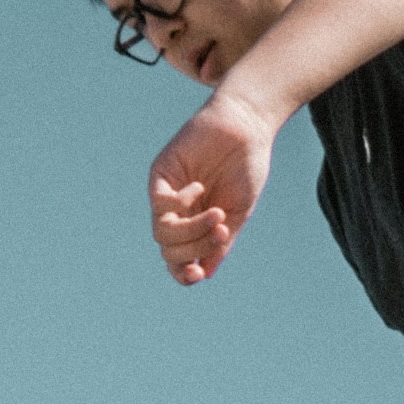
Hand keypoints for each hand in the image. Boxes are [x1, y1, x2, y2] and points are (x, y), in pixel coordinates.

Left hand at [149, 92, 276, 284]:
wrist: (245, 129)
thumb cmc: (245, 168)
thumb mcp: (237, 213)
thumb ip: (219, 243)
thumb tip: (202, 274)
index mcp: (196, 226)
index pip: (178, 260)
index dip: (182, 274)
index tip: (197, 274)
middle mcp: (178, 214)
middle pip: (169, 250)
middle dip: (195, 248)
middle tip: (221, 231)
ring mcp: (167, 194)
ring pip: (162, 232)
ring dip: (192, 230)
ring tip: (217, 214)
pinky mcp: (161, 174)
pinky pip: (159, 203)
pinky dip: (180, 203)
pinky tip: (198, 186)